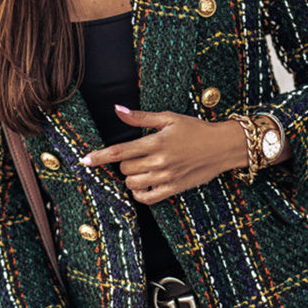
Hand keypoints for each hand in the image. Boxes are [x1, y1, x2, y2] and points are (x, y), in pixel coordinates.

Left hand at [80, 105, 247, 204]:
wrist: (222, 146)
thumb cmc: (196, 130)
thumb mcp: (169, 118)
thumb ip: (140, 117)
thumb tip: (117, 109)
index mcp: (156, 142)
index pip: (120, 151)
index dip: (99, 157)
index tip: (84, 160)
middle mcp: (159, 161)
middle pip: (124, 168)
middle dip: (124, 162)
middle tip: (136, 155)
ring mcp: (166, 177)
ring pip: (132, 184)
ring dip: (130, 178)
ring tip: (141, 168)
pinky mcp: (174, 189)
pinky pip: (147, 198)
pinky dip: (139, 193)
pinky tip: (143, 185)